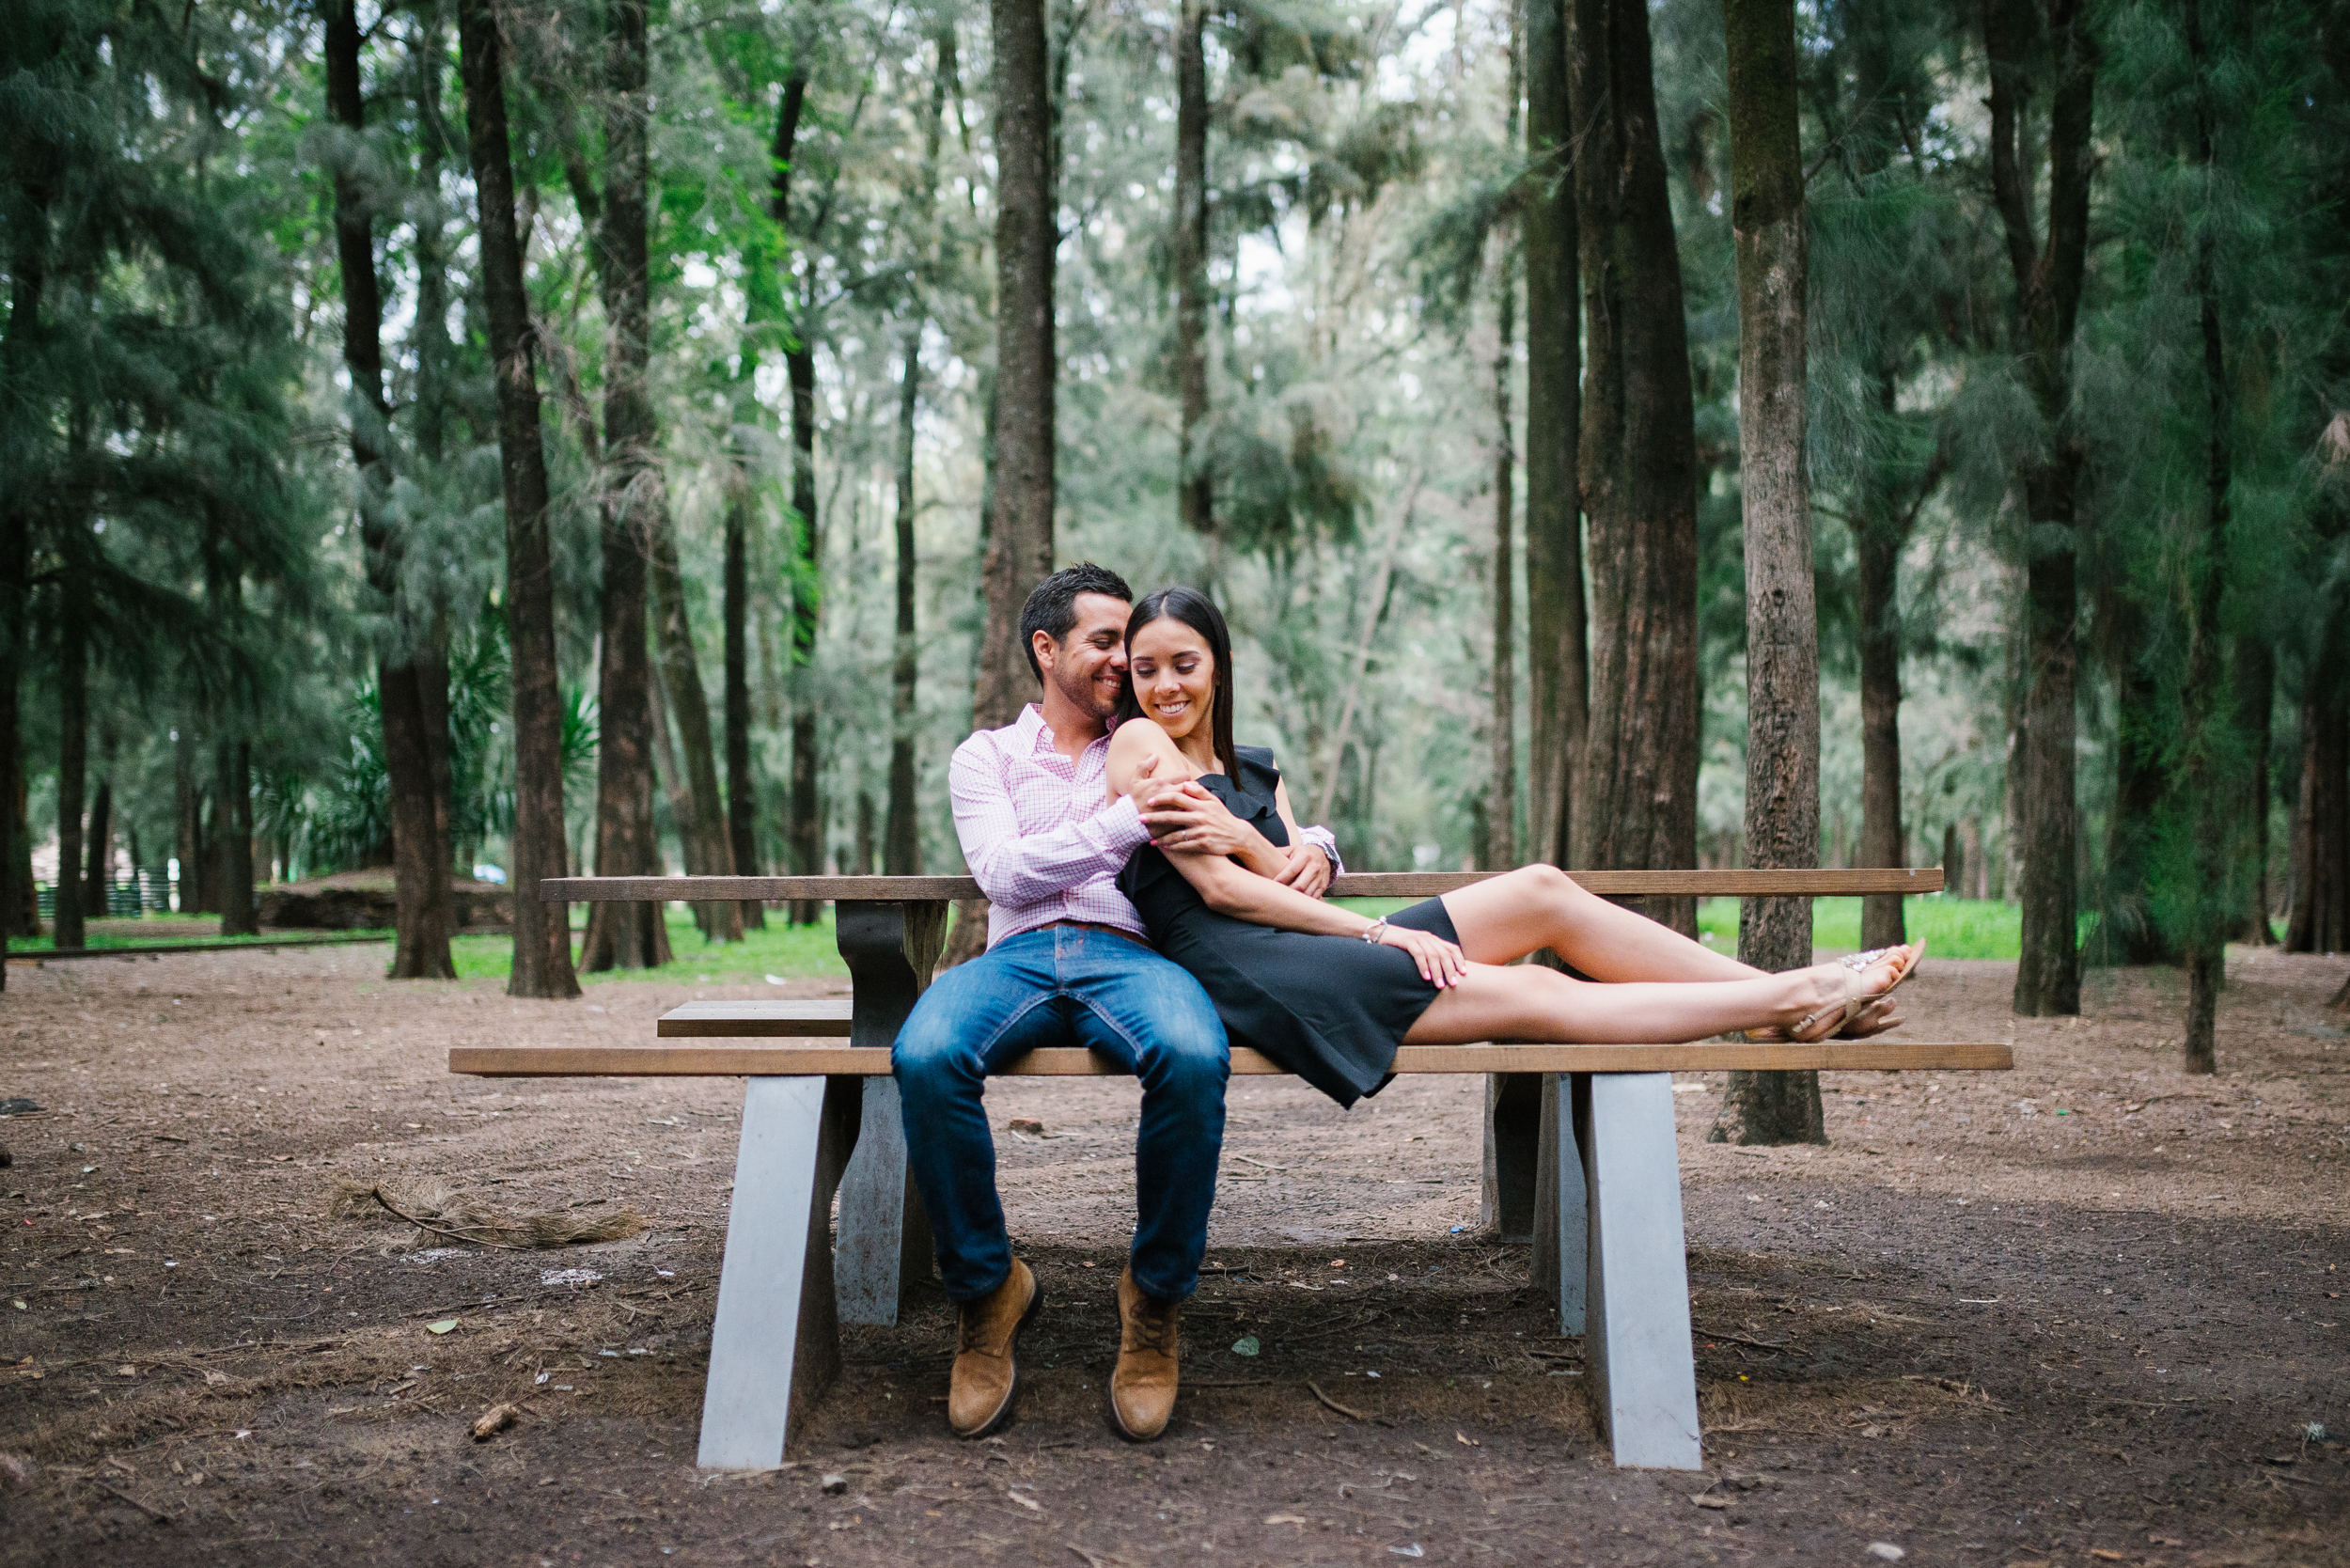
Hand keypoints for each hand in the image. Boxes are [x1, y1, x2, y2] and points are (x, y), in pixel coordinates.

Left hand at [1140, 779, 1262, 859]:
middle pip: (1172, 816)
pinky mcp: (1202, 844)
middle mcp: (1199, 817)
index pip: (1177, 798)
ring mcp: (1200, 832)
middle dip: (1154, 818)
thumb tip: (1184, 783)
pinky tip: (1164, 846)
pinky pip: (1183, 846)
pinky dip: (1172, 846)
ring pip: (1176, 835)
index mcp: (1200, 805)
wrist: (1238, 835)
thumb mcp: (1214, 801)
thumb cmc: (1223, 816)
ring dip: (1161, 837)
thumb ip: (1199, 791)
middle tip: (1140, 819)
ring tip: (1150, 840)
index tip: (1149, 800)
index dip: (1162, 798)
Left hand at [1273, 844, 1332, 898]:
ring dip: (1296, 899)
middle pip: (1300, 885)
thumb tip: (1261, 855)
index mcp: (1304, 857)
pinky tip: (1296, 902)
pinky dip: (1304, 901)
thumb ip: (1279, 853)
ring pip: (1307, 893)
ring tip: (1285, 900)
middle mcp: (1313, 867)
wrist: (1324, 855)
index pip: (1291, 870)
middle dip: (1288, 892)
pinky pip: (1314, 897)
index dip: (1281, 879)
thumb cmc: (1303, 853)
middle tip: (1277, 895)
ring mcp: (1320, 878)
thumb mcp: (1292, 849)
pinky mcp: (1323, 885)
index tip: (1272, 884)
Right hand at [1377, 923, 1467, 987]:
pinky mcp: (1406, 940)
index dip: (1459, 960)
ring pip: (1433, 955)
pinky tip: (1426, 977)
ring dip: (1438, 972)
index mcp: (1432, 939)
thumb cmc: (1398, 947)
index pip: (1452, 948)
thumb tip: (1440, 974)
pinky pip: (1419, 954)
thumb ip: (1428, 957)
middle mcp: (1427, 937)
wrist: (1378, 933)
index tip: (1464, 974)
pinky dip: (1423, 966)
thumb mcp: (1416, 950)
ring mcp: (1417, 938)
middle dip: (1450, 970)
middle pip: (1444, 954)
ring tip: (1440, 985)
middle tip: (1453, 984)